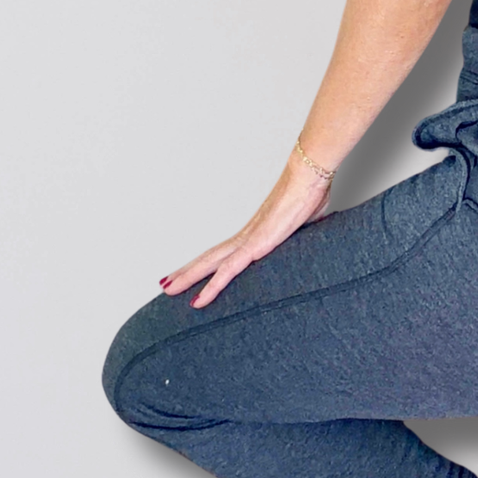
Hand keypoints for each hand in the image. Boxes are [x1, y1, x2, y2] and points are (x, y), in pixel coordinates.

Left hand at [160, 157, 332, 308]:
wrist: (309, 177)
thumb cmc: (309, 194)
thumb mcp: (306, 224)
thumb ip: (301, 235)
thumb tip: (310, 237)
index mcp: (257, 233)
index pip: (225, 252)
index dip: (208, 263)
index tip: (195, 271)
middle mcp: (247, 236)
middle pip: (209, 257)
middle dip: (187, 271)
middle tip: (167, 283)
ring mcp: (248, 240)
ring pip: (210, 263)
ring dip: (188, 276)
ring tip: (168, 288)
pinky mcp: (255, 245)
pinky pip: (229, 271)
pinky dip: (212, 286)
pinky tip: (199, 299)